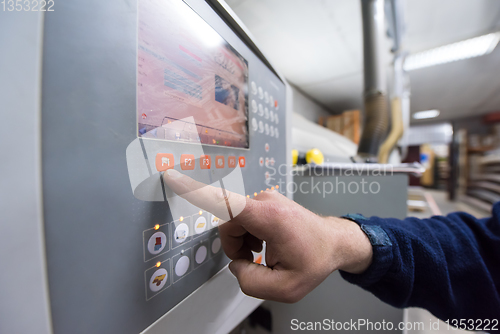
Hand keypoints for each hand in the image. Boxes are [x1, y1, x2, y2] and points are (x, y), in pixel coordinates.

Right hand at [163, 169, 372, 302]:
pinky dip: (248, 235)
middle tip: (256, 261)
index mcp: (269, 217)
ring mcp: (266, 198)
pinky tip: (266, 245)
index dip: (196, 191)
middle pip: (228, 224)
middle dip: (235, 247)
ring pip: (235, 222)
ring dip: (243, 242)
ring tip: (265, 253)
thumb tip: (235, 265)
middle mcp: (265, 201)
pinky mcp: (265, 201)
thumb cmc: (316, 259)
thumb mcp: (287, 288)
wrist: (334, 242)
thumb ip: (250, 282)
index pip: (225, 201)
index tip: (173, 177)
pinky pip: (243, 218)